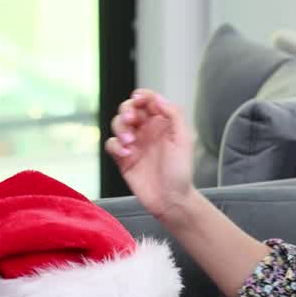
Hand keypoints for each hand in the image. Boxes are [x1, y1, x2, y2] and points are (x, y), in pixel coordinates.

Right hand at [105, 89, 196, 224]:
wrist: (170, 199)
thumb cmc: (180, 172)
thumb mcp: (184, 139)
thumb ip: (174, 114)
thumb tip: (157, 98)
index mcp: (162, 123)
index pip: (148, 101)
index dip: (142, 96)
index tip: (138, 99)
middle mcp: (146, 131)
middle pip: (129, 109)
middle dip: (127, 110)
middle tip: (132, 119)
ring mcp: (134, 144)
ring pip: (117, 124)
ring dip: (120, 128)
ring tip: (130, 141)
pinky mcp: (123, 159)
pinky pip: (112, 144)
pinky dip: (115, 146)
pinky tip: (126, 154)